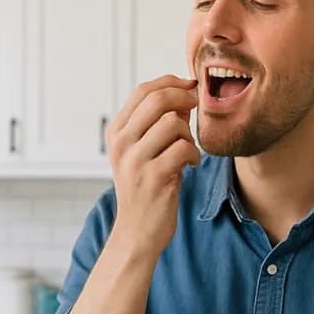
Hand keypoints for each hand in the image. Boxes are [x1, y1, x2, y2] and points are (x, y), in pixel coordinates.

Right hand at [104, 75, 200, 259]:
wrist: (137, 231)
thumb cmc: (145, 188)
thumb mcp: (144, 151)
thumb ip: (160, 122)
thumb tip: (185, 92)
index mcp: (116, 132)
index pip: (143, 90)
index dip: (171, 82)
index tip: (190, 87)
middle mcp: (121, 143)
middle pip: (157, 100)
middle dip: (184, 99)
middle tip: (196, 109)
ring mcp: (135, 160)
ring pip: (172, 123)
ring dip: (188, 134)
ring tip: (187, 150)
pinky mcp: (153, 177)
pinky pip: (184, 148)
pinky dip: (194, 155)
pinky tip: (189, 166)